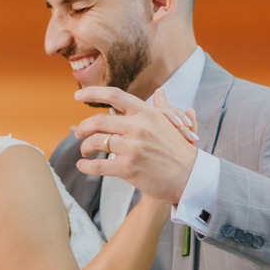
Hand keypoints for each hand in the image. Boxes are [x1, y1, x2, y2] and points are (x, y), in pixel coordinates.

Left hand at [73, 86, 199, 204]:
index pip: (115, 96)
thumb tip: (160, 92)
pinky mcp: (129, 168)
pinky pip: (99, 165)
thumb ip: (163, 107)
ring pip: (96, 142)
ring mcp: (133, 148)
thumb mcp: (174, 123)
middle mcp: (138, 127)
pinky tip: (83, 165)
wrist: (191, 178)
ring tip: (85, 150)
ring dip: (85, 146)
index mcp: (147, 113)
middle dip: (83, 127)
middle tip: (78, 132)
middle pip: (98, 121)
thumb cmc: (182, 151)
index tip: (78, 96)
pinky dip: (87, 165)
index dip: (93, 93)